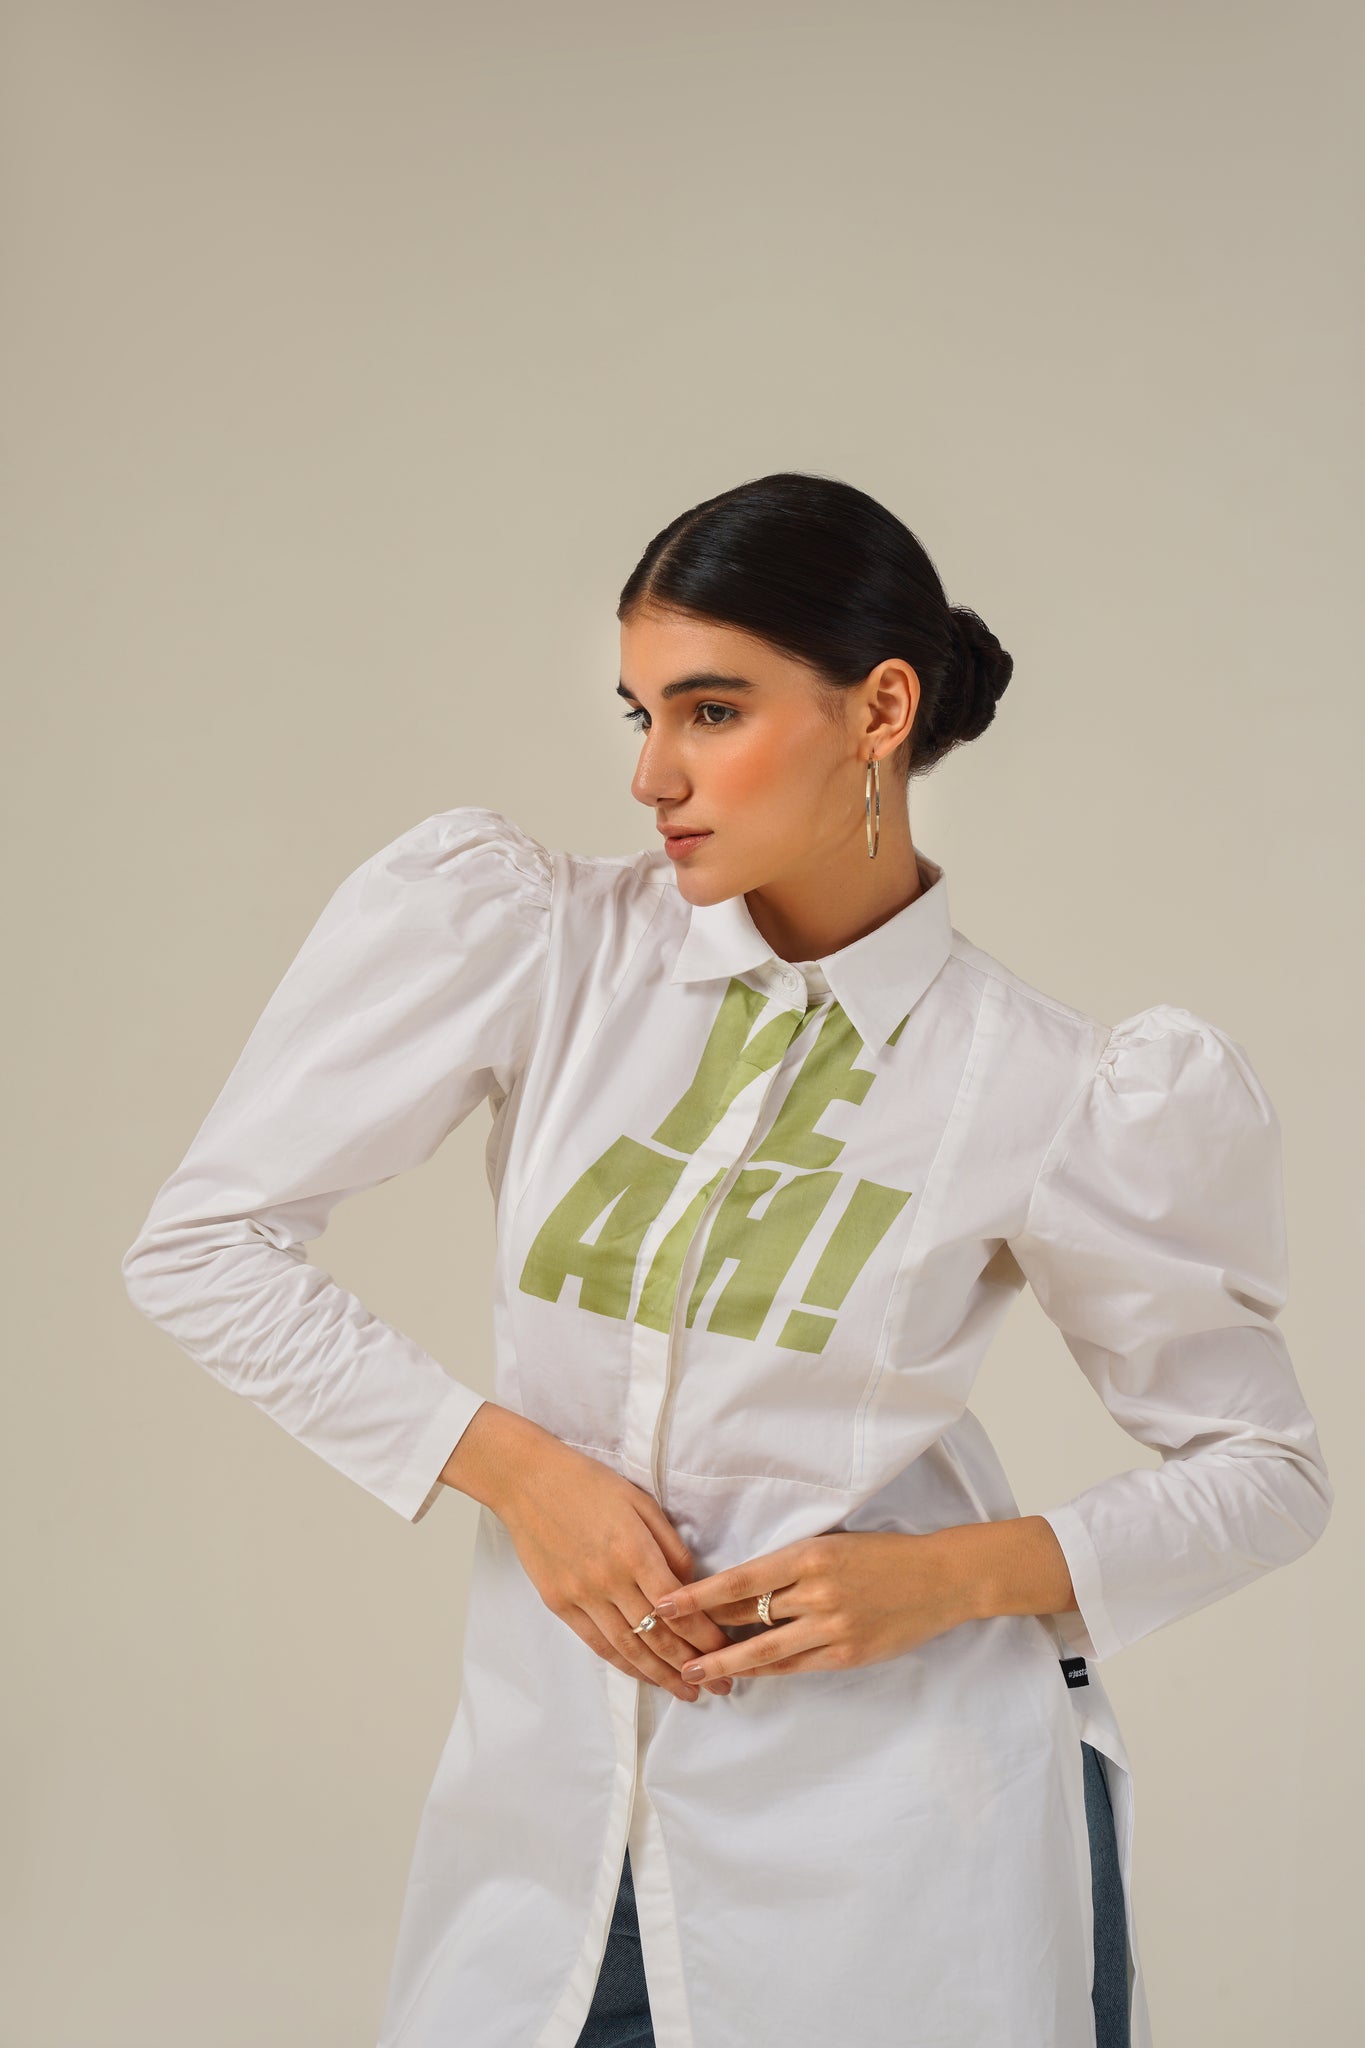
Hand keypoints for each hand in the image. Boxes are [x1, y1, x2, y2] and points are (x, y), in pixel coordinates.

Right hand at [451, 1408, 733, 1700]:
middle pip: (657, 1637)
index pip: (680, 1609)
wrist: (528, 1481)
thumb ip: (671, 1547)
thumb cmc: (590, 1484)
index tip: (728, 1652)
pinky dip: (622, 1663)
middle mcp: (609, 1581)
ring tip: (685, 1691)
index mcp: (635, 1552)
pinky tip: (643, 1674)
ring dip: (659, 1675)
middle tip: (719, 1686)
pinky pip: (596, 1643)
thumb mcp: (642, 1503)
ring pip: (627, 1649)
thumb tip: (691, 1587)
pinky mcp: (559, 1604)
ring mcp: (581, 1596)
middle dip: (692, 1665)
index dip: (706, 1636)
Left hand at [651, 1529, 977, 1683]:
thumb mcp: (833, 1544)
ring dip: (724, 1660)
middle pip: (746, 1615)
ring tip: (692, 1670)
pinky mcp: (847, 1654)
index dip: (699, 1594)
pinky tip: (741, 1674)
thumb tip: (739, 1585)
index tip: (665, 1602)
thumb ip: (791, 1564)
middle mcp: (817, 1591)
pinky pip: (795, 1666)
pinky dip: (765, 1671)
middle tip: (662, 1639)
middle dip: (702, 1629)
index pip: (741, 1578)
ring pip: (765, 1649)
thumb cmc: (883, 1555)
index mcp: (810, 1554)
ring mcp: (833, 1627)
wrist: (941, 1577)